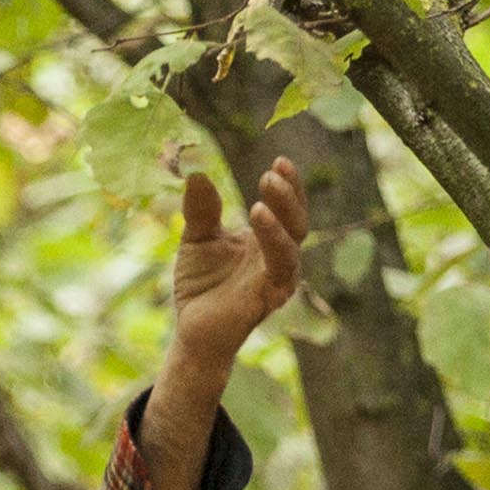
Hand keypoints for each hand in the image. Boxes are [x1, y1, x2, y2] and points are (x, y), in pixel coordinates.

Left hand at [168, 158, 307, 360]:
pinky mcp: (271, 295)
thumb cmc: (200, 285)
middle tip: (273, 171)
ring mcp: (279, 276)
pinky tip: (260, 217)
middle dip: (288, 194)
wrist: (192, 330)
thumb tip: (197, 173)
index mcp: (267, 239)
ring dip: (281, 215)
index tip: (278, 160)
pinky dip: (274, 240)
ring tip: (264, 193)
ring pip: (293, 241)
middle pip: (298, 219)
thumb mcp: (197, 239)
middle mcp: (279, 256)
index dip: (288, 184)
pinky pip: (280, 265)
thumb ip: (201, 210)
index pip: (286, 206)